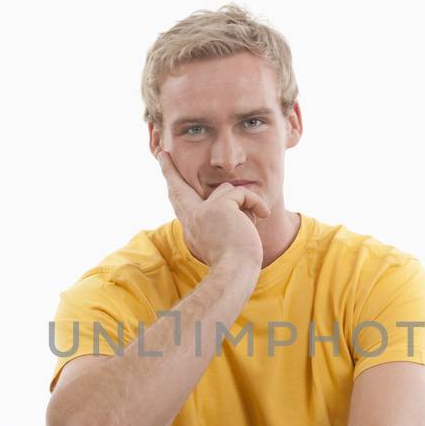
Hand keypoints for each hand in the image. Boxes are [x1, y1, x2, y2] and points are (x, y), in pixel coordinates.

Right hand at [154, 147, 269, 270]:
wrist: (236, 273)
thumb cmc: (237, 263)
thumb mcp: (225, 239)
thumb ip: (223, 218)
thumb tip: (232, 193)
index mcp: (192, 228)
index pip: (180, 203)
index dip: (173, 184)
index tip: (163, 165)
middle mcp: (192, 219)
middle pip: (178, 188)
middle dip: (168, 169)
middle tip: (161, 153)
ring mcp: (203, 212)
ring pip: (226, 190)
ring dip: (244, 204)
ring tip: (252, 223)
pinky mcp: (219, 207)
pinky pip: (243, 194)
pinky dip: (256, 203)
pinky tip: (263, 215)